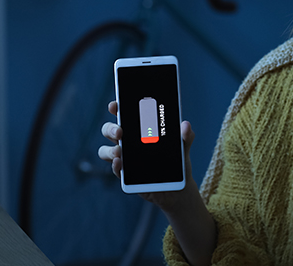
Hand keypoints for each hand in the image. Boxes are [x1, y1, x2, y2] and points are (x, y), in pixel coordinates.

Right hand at [99, 101, 216, 264]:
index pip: (123, 114)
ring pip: (106, 151)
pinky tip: (120, 164)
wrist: (178, 187)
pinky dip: (116, 166)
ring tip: (120, 151)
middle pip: (109, 131)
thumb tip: (186, 125)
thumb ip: (185, 136)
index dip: (116, 108)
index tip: (115, 105)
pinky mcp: (125, 175)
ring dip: (110, 150)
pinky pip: (115, 169)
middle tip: (120, 131)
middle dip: (111, 129)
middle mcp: (127, 142)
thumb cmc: (177, 162)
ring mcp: (124, 158)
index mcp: (139, 130)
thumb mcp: (183, 147)